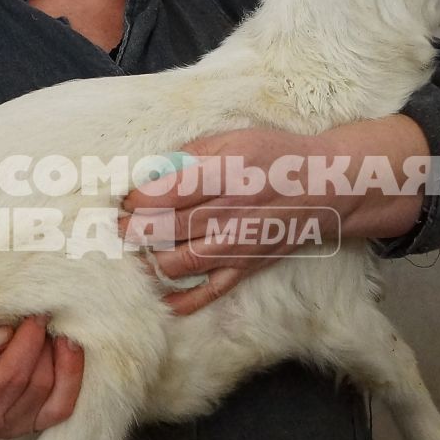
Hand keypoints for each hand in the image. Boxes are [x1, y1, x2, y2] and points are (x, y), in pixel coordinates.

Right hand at [0, 317, 84, 439]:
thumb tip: (5, 331)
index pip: (12, 374)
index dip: (29, 341)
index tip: (35, 312)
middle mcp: (0, 423)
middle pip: (38, 382)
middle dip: (47, 345)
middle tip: (46, 315)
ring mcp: (17, 427)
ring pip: (56, 394)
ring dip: (63, 359)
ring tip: (58, 330)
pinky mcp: (29, 424)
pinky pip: (62, 406)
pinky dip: (71, 378)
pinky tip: (70, 352)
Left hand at [120, 128, 324, 314]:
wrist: (324, 186)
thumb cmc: (275, 156)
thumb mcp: (234, 138)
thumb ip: (192, 153)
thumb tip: (153, 170)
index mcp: (222, 176)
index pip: (163, 194)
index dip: (135, 200)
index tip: (123, 200)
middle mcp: (227, 213)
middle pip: (165, 229)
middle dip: (132, 232)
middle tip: (115, 229)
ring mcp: (237, 244)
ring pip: (180, 262)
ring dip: (148, 263)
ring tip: (133, 255)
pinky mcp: (247, 266)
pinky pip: (211, 290)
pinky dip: (184, 300)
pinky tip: (161, 299)